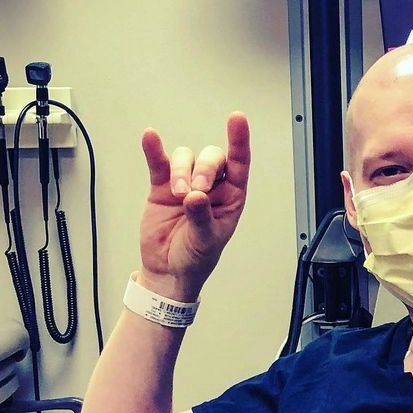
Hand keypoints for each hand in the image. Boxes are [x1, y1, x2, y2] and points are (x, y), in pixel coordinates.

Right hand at [137, 112, 250, 301]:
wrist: (167, 270)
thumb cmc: (196, 257)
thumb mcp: (205, 240)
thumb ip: (201, 217)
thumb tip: (195, 195)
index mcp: (231, 197)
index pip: (239, 163)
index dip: (239, 140)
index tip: (237, 119)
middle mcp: (210, 186)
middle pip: (211, 157)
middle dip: (203, 168)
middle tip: (194, 191)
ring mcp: (185, 184)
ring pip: (185, 158)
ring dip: (181, 171)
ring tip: (177, 195)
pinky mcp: (161, 187)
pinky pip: (158, 163)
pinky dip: (154, 150)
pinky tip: (150, 138)